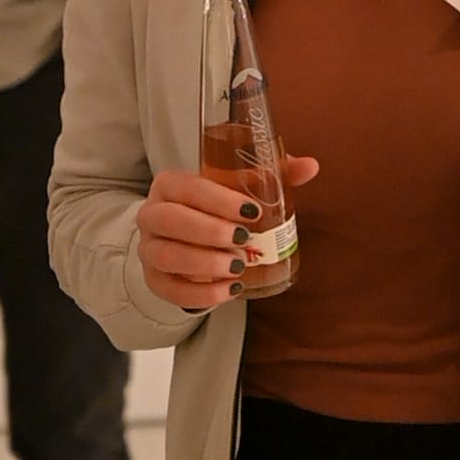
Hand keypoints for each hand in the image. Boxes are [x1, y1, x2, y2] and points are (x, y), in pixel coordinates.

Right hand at [137, 154, 318, 308]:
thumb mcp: (239, 187)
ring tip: (238, 268)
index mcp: (170, 184)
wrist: (184, 236)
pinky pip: (169, 290)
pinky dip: (200, 294)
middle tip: (243, 240)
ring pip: (166, 255)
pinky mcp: (154, 279)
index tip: (250, 211)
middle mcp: (152, 213)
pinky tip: (229, 290)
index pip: (188, 187)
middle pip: (171, 220)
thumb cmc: (215, 207)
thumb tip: (311, 166)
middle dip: (209, 231)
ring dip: (204, 264)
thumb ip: (274, 173)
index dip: (219, 199)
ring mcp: (149, 248)